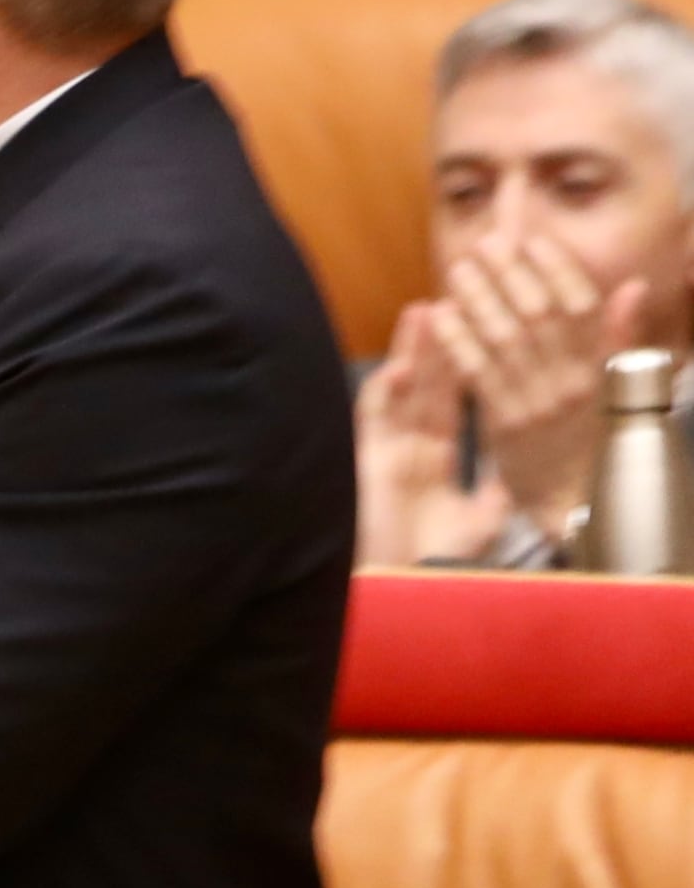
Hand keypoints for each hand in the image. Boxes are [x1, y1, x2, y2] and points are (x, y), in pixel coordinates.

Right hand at [354, 299, 505, 566]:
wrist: (403, 588)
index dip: (464, 366)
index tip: (480, 329)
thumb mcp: (484, 518)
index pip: (452, 402)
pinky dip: (385, 392)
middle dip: (442, 343)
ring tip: (427, 310)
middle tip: (456, 300)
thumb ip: (498, 483)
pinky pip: (374, 419)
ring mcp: (385, 450)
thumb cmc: (437, 561)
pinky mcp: (365, 460)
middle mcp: (408, 448)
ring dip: (413, 352)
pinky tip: (400, 367)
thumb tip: (522, 457)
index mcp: (434, 460)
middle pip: (428, 385)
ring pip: (401, 390)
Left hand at [439, 242, 643, 536]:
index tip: (535, 241)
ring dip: (480, 298)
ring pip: (505, 339)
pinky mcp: (505, 425)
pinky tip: (442, 314)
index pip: (582, 308)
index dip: (558, 270)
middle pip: (539, 316)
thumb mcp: (619, 387)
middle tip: (488, 244)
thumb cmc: (594, 437)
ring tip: (461, 268)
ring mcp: (538, 403)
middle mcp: (573, 382)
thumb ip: (619, 337)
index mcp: (603, 369)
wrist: (575, 500)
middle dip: (511, 274)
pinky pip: (479, 375)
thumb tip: (631, 286)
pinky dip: (459, 340)